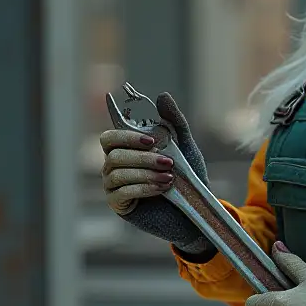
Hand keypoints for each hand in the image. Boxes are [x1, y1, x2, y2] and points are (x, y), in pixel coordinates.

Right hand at [99, 92, 211, 254]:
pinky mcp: (119, 205)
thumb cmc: (187, 178)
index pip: (110, 137)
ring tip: (170, 177)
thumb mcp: (185, 147)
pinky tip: (162, 188)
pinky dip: (143, 187)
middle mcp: (114, 166)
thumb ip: (174, 122)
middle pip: (113, 154)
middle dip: (142, 157)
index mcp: (127, 149)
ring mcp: (114, 186)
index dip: (125, 135)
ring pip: (117, 173)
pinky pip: (121, 193)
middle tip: (169, 161)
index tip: (151, 140)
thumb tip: (162, 96)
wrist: (195, 210)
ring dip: (145, 173)